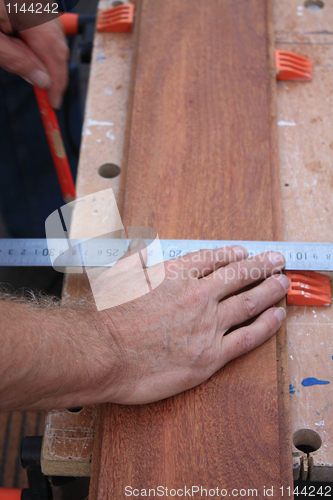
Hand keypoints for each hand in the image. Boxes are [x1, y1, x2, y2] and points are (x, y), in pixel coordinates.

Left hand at [0, 1, 68, 107]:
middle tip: (44, 91)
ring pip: (52, 33)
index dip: (58, 80)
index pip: (53, 50)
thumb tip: (42, 80)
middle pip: (57, 42)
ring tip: (30, 70)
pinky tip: (24, 51)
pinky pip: (43, 23)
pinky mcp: (29, 2)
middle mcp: (35, 1)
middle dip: (53, 70)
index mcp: (25, 8)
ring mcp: (34, 0)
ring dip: (45, 57)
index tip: (53, 100)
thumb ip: (16, 61)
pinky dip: (38, 42)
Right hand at [86, 245, 289, 405]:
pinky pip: (247, 337)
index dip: (232, 254)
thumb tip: (141, 246)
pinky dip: (266, 325)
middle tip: (277, 260)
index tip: (243, 252)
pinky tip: (277, 317)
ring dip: (270, 290)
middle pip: (238, 276)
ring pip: (249, 302)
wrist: (103, 353)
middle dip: (261, 266)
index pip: (212, 259)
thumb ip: (135, 259)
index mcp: (176, 274)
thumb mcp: (119, 276)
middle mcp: (198, 295)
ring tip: (283, 283)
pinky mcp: (211, 355)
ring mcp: (207, 325)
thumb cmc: (107, 317)